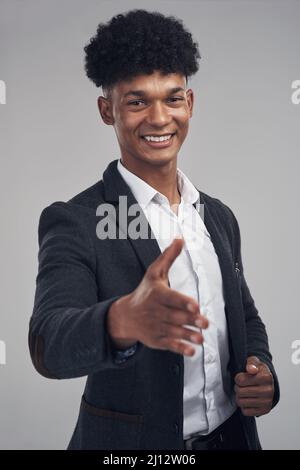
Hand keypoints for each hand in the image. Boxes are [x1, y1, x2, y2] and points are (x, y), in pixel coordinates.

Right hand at [107, 237, 208, 356]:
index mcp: (156, 294)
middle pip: (175, 317)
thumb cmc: (145, 291)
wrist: (125, 316)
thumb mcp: (154, 272)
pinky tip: (192, 351)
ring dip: (188, 336)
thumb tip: (180, 238)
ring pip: (174, 332)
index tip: (195, 306)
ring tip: (201, 338)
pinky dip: (180, 349)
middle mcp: (155, 311)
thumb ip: (168, 257)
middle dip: (191, 321)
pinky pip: (169, 345)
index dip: (183, 303)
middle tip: (205, 323)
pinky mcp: (156, 340)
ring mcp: (155, 327)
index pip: (171, 299)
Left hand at [234, 356, 273, 416]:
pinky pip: (245, 411)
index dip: (238, 378)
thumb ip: (251, 362)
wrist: (268, 383)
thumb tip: (251, 369)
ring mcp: (267, 401)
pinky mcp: (265, 410)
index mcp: (266, 377)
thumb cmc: (258, 371)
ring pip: (241, 402)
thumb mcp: (254, 362)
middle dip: (237, 388)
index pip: (240, 380)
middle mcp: (268, 390)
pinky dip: (244, 406)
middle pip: (239, 392)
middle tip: (242, 386)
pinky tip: (248, 400)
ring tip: (244, 392)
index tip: (243, 377)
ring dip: (239, 397)